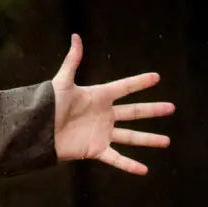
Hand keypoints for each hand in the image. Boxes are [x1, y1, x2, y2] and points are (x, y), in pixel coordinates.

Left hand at [52, 34, 173, 174]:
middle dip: (152, 110)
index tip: (156, 77)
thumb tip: (75, 36)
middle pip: (133, 112)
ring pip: (131, 137)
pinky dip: (129, 165)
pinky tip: (144, 170)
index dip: (139, 82)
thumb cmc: (47, 105)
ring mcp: (101, 133)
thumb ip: (73, 60)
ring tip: (167, 141)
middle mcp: (103, 115)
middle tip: (171, 108)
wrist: (36, 130)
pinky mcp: (95, 149)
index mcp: (98, 96)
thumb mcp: (62, 82)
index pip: (124, 87)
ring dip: (149, 139)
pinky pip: (116, 158)